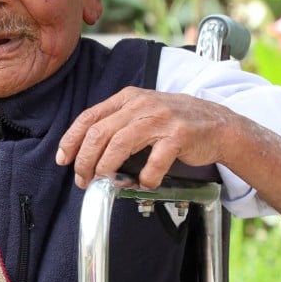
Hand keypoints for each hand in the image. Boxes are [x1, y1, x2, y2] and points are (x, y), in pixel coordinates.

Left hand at [55, 86, 233, 188]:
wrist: (218, 125)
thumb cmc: (174, 123)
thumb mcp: (142, 112)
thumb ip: (117, 124)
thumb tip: (86, 151)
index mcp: (128, 98)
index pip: (89, 117)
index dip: (71, 140)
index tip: (63, 159)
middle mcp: (141, 105)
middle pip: (99, 133)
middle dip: (85, 160)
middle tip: (83, 180)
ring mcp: (161, 119)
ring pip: (119, 144)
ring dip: (106, 168)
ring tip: (104, 183)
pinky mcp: (179, 135)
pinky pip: (154, 161)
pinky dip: (145, 177)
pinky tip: (144, 183)